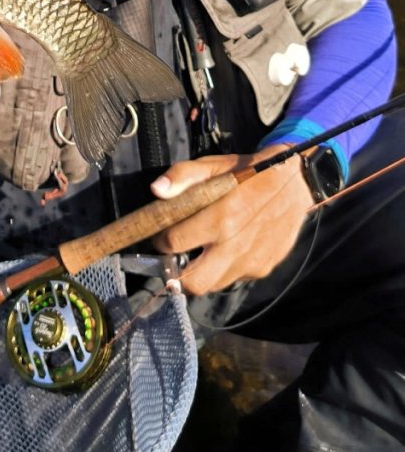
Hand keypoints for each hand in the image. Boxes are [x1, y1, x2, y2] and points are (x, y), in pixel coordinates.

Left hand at [150, 144, 310, 294]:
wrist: (296, 183)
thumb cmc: (249, 172)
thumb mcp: (215, 165)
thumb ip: (183, 176)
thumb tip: (156, 190)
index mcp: (219, 218)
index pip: (173, 243)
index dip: (158, 241)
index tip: (157, 235)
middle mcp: (235, 246)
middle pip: (192, 282)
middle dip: (174, 273)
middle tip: (171, 257)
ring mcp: (251, 262)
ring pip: (212, 286)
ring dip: (198, 274)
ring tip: (196, 254)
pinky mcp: (263, 268)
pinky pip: (233, 278)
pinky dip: (221, 269)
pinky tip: (223, 250)